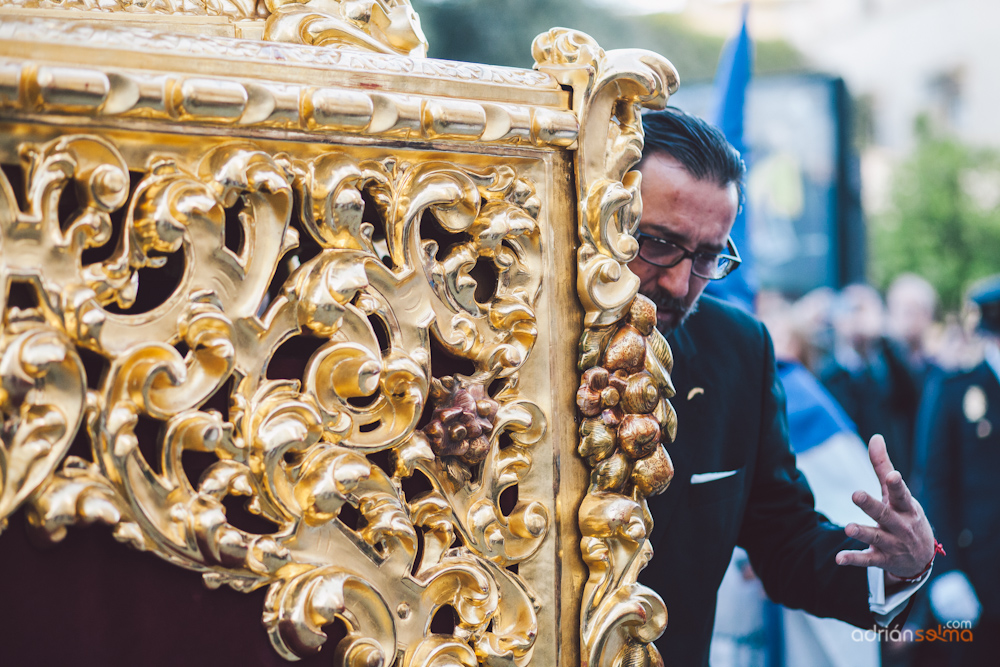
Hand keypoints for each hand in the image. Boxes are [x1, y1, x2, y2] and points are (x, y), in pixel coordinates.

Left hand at [835, 435, 935, 579]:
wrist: (922, 558)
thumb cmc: (905, 516)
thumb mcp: (897, 493)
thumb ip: (883, 466)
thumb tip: (875, 437)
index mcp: (905, 507)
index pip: (902, 495)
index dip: (897, 486)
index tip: (892, 476)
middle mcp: (900, 526)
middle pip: (885, 515)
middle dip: (872, 506)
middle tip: (856, 494)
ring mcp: (892, 544)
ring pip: (875, 538)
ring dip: (862, 533)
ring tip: (847, 528)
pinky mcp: (882, 559)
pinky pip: (867, 560)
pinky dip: (854, 559)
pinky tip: (839, 558)